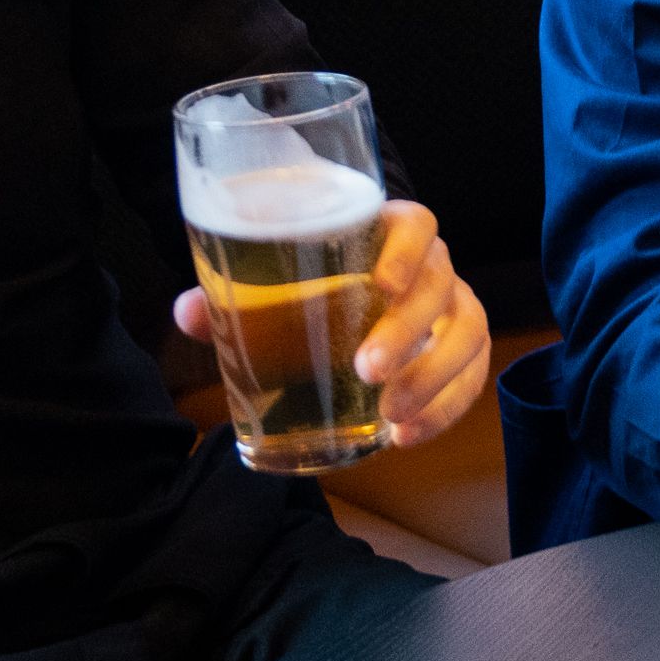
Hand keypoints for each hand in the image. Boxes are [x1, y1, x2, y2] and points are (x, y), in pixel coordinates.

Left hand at [169, 197, 490, 449]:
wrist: (341, 312)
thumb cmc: (307, 290)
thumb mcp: (270, 289)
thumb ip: (231, 298)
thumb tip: (189, 315)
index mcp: (387, 234)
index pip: (416, 224)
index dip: (407, 249)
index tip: (382, 284)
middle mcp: (430, 267)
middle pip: (440, 284)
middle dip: (408, 330)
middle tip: (367, 370)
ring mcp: (452, 309)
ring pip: (469, 333)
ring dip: (435, 375)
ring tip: (390, 414)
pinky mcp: (460, 353)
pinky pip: (471, 378)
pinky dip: (445, 410)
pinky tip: (406, 436)